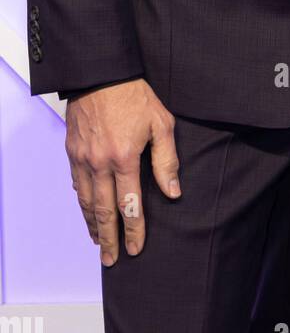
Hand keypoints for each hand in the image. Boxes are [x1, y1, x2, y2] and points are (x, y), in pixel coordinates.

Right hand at [64, 79, 179, 265]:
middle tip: (113, 259)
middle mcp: (99, 163)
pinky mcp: (72, 151)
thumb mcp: (161, 123)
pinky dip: (81, 202)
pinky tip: (87, 210)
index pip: (129, 205)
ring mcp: (82, 158)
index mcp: (124, 158)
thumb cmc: (134, 95)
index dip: (134, 230)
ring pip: (85, 201)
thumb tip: (173, 192)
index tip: (135, 248)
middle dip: (109, 238)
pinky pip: (76, 184)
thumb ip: (167, 161)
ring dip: (92, 224)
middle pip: (103, 211)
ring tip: (99, 241)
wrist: (102, 73)